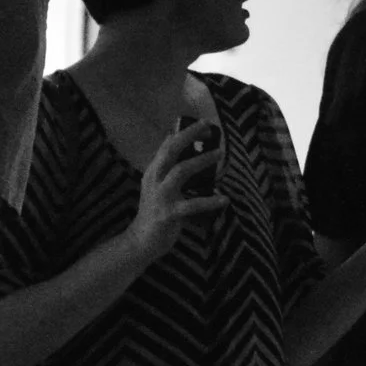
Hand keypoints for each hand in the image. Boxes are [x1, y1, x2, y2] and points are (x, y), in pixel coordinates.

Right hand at [127, 118, 226, 260]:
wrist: (141, 240)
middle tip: (208, 127)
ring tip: (220, 154)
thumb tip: (177, 144)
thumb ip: (165, 167)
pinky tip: (224, 199)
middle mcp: (155, 180)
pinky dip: (210, 201)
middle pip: (171, 151)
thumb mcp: (156, 186)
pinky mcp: (170, 214)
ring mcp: (161, 196)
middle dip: (189, 136)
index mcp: (153, 172)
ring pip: (181, 171)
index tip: (203, 125)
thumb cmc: (154, 211)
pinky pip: (193, 205)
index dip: (184, 133)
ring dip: (202, 160)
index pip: (167, 146)